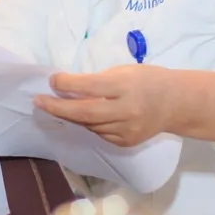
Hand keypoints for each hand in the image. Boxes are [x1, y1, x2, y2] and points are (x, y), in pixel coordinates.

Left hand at [33, 66, 174, 147]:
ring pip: (89, 125)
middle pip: (84, 113)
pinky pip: (99, 134)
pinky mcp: (126, 142)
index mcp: (126, 86)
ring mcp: (127, 130)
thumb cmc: (147, 79)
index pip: (90, 87)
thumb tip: (67, 87)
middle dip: (57, 108)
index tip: (52, 80)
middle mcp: (126, 110)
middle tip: (38, 101)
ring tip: (54, 106)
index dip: (67, 85)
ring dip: (70, 116)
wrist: (176, 103)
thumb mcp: (123, 71)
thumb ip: (98, 81)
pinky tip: (81, 117)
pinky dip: (87, 125)